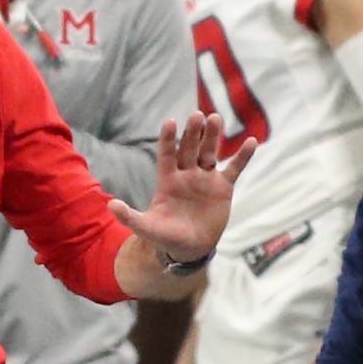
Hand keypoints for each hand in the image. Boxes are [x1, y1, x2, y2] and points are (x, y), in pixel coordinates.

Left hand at [109, 112, 255, 262]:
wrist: (190, 248)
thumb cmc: (165, 236)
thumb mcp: (146, 228)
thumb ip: (129, 216)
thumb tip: (110, 205)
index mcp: (168, 180)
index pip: (167, 154)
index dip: (168, 139)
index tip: (170, 122)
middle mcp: (186, 174)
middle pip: (189, 148)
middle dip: (193, 133)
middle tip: (197, 115)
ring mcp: (205, 179)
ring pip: (210, 152)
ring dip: (213, 137)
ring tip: (215, 118)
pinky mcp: (223, 188)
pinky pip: (234, 168)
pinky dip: (243, 156)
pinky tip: (252, 142)